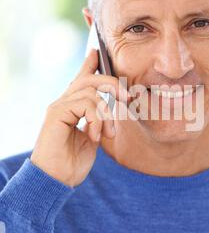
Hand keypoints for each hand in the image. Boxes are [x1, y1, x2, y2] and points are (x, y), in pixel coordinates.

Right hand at [30, 48, 128, 187]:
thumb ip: (97, 123)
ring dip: (107, 113)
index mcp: (72, 109)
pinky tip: (95, 136)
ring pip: (91, 92)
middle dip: (112, 83)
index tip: (96, 52)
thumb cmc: (71, 164)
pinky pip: (85, 104)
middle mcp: (63, 103)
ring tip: (108, 134)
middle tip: (127, 97)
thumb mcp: (91, 140)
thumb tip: (108, 112)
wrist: (55, 181)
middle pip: (89, 80)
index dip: (89, 65)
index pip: (80, 80)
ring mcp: (58, 107)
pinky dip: (96, 119)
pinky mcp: (56, 113)